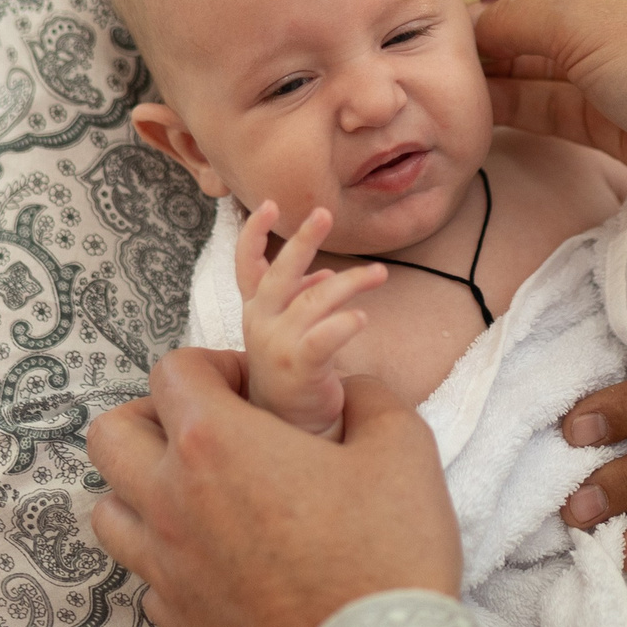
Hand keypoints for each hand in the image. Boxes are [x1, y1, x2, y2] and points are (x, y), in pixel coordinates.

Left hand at [88, 348, 459, 626]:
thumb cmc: (387, 552)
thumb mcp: (403, 447)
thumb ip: (369, 397)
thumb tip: (350, 391)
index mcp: (215, 444)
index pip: (171, 371)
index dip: (214, 364)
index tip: (255, 386)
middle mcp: (171, 501)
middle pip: (110, 435)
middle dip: (154, 416)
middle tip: (212, 430)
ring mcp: (167, 568)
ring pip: (107, 509)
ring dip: (141, 488)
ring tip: (201, 492)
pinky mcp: (179, 621)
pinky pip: (145, 576)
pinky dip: (169, 558)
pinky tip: (218, 557)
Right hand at [236, 200, 383, 438]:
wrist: (289, 422)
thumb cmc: (292, 368)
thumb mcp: (289, 329)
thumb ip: (301, 298)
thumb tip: (326, 273)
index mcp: (257, 309)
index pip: (247, 265)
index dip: (254, 234)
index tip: (268, 204)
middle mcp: (261, 323)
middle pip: (280, 274)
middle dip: (302, 241)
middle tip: (324, 213)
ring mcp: (277, 345)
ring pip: (314, 301)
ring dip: (349, 282)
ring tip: (380, 273)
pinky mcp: (299, 368)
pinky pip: (323, 338)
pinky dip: (343, 324)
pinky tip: (362, 318)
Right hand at [446, 0, 626, 233]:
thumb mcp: (593, 25)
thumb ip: (521, 19)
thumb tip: (471, 23)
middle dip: (494, 14)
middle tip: (440, 33)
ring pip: (546, 55)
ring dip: (499, 62)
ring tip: (449, 71)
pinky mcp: (621, 116)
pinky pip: (556, 100)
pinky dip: (518, 100)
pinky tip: (478, 103)